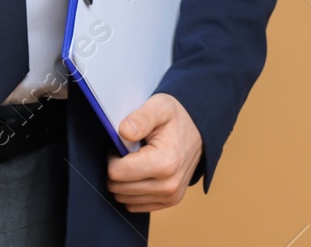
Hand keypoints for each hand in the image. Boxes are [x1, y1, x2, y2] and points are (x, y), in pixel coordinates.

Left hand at [105, 92, 203, 211]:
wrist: (198, 132)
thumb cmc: (176, 119)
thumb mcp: (160, 106)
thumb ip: (140, 118)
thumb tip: (123, 132)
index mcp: (164, 163)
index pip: (116, 173)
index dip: (112, 156)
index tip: (122, 145)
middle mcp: (169, 185)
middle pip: (118, 187)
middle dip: (117, 168)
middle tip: (128, 152)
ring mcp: (170, 196)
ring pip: (124, 198)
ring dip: (124, 180)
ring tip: (136, 161)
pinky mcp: (169, 201)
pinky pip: (135, 205)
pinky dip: (132, 190)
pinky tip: (141, 173)